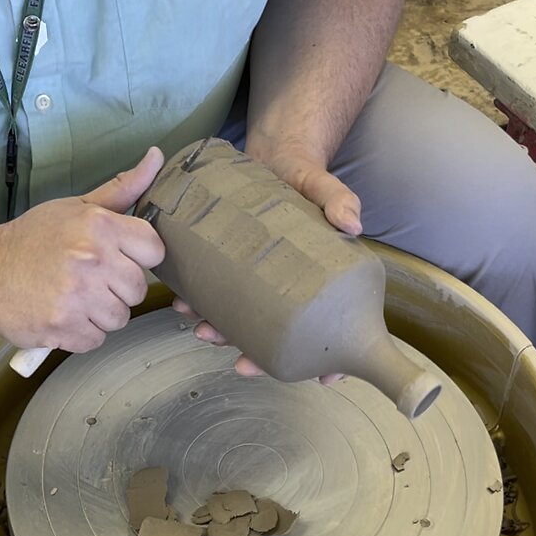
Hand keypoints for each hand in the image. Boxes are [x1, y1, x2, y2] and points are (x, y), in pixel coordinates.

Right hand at [0, 147, 164, 352]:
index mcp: (99, 226)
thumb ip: (121, 188)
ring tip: (76, 298)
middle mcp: (92, 259)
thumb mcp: (76, 207)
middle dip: (118, 289)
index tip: (118, 258)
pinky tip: (65, 315)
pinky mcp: (64, 327)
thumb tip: (157, 156)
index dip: (139, 257)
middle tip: (91, 280)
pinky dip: (82, 333)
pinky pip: (96, 339)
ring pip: (120, 318)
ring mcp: (78, 296)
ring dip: (101, 314)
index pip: (154, 250)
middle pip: (138, 289)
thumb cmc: (34, 239)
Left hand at [180, 138, 354, 383]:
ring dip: (223, 332)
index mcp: (324, 282)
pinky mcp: (235, 266)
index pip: (333, 330)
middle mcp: (293, 289)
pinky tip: (184, 301)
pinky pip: (218, 292)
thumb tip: (352, 223)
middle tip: (240, 362)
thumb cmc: (305, 175)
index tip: (321, 380)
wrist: (272, 155)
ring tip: (202, 328)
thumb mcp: (324, 185)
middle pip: (282, 336)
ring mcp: (262, 280)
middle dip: (260, 354)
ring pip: (245, 320)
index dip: (330, 361)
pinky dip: (199, 300)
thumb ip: (340, 199)